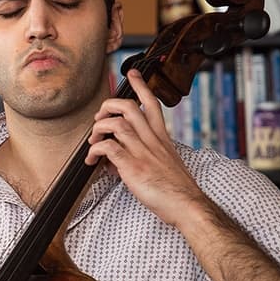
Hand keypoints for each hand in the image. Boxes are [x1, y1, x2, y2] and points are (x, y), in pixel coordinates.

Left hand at [85, 69, 210, 228]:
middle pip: (129, 106)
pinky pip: (108, 147)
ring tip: (92, 142)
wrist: (187, 206)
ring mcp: (143, 152)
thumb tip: (115, 159)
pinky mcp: (133, 166)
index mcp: (162, 138)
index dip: (141, 86)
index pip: (152, 104)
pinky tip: (92, 160)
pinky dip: (95, 150)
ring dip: (98, 129)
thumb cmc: (175, 189)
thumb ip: (141, 156)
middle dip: (108, 106)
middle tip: (99, 118)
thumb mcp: (163, 165)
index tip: (132, 74)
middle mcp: (152, 140)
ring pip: (116, 123)